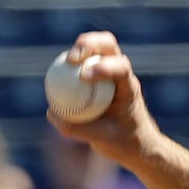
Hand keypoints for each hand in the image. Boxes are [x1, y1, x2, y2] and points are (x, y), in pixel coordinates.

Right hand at [47, 32, 161, 165]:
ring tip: (66, 61)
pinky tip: (55, 74)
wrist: (136, 144)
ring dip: (79, 47)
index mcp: (129, 88)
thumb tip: (52, 112)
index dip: (102, 67)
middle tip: (72, 59)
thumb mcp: (102, 140)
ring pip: (95, 48)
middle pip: (107, 44)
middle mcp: (121, 74)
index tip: (83, 76)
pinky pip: (81, 64)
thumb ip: (77, 128)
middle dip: (89, 44)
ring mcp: (109, 72)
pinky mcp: (96, 76)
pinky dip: (68, 64)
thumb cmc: (124, 142)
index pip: (120, 68)